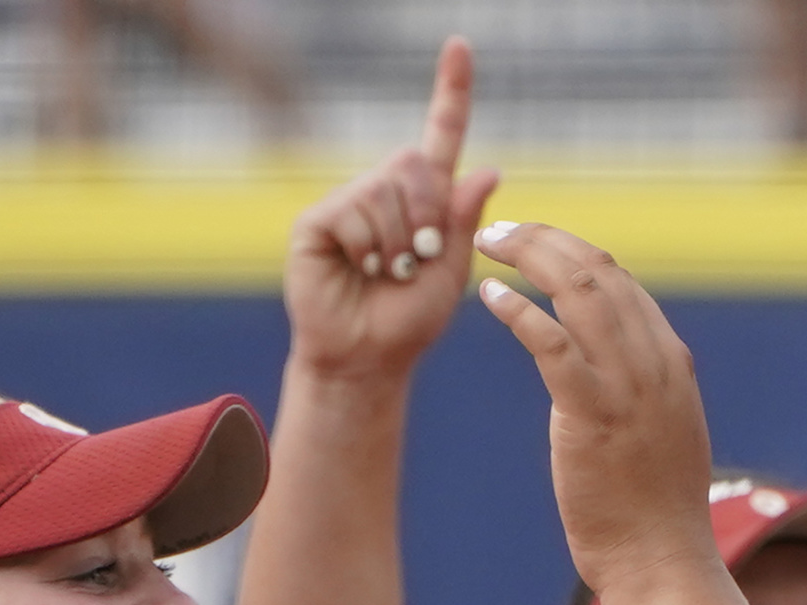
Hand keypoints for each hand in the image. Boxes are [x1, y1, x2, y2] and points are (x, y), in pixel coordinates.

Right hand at [283, 38, 501, 384]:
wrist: (368, 358)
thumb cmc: (409, 320)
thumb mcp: (454, 272)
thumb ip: (466, 221)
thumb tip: (488, 168)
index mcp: (424, 198)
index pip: (439, 133)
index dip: (451, 91)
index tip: (460, 45)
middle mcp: (384, 191)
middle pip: (414, 164)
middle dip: (429, 217)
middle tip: (419, 260)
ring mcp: (349, 203)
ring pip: (387, 192)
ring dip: (400, 243)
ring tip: (387, 273)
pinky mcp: (318, 221)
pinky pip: (356, 214)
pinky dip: (370, 249)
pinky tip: (360, 271)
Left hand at [474, 222, 723, 597]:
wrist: (662, 562)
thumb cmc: (653, 513)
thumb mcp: (660, 436)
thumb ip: (640, 394)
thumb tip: (612, 376)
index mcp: (671, 362)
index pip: (622, 282)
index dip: (573, 252)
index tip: (534, 246)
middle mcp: (655, 362)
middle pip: (600, 271)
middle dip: (546, 239)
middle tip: (501, 229)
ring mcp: (628, 385)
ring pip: (578, 290)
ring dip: (529, 256)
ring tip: (488, 244)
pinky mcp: (593, 413)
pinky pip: (552, 341)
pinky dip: (519, 310)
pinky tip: (490, 297)